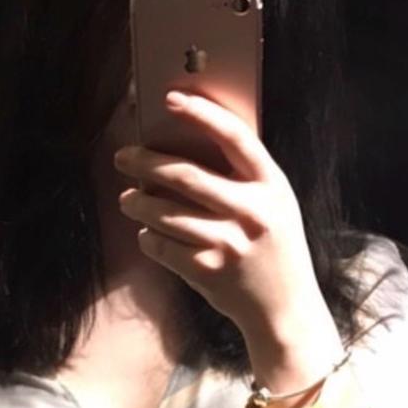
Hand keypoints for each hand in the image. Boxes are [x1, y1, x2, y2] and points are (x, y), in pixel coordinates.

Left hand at [114, 91, 343, 390]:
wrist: (284, 308)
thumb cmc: (274, 247)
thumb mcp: (275, 204)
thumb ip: (243, 176)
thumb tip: (185, 144)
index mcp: (271, 186)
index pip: (235, 137)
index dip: (201, 113)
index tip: (170, 98)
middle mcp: (252, 212)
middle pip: (185, 176)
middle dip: (145, 163)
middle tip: (123, 157)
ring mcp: (229, 244)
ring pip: (164, 213)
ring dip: (137, 203)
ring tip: (128, 199)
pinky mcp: (208, 271)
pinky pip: (161, 246)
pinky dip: (147, 238)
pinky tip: (147, 234)